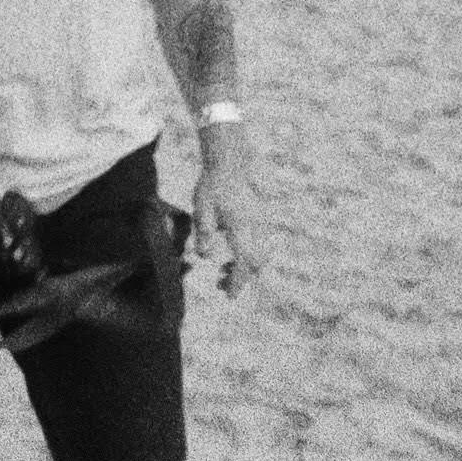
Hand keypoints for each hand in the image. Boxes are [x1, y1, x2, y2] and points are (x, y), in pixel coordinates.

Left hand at [193, 121, 259, 296]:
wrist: (229, 164)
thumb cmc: (213, 186)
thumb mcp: (201, 211)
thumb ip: (204, 235)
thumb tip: (206, 257)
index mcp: (241, 227)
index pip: (245, 262)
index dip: (238, 281)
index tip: (229, 296)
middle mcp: (255, 228)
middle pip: (256, 263)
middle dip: (241, 279)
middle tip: (222, 287)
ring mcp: (260, 224)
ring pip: (260, 255)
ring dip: (244, 268)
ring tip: (223, 272)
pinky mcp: (259, 220)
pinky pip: (259, 245)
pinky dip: (247, 256)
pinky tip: (230, 255)